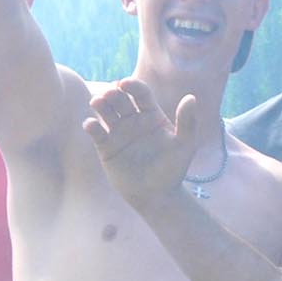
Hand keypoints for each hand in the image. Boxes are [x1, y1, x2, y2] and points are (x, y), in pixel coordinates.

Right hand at [82, 78, 198, 207]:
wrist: (157, 196)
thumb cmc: (173, 170)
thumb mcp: (184, 146)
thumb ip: (187, 122)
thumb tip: (191, 98)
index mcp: (151, 114)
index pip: (141, 93)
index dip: (132, 86)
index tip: (125, 84)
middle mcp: (133, 120)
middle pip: (120, 99)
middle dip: (113, 93)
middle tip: (109, 93)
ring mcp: (119, 133)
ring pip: (106, 112)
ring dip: (100, 104)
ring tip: (97, 102)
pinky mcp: (106, 147)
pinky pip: (97, 133)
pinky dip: (91, 126)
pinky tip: (90, 124)